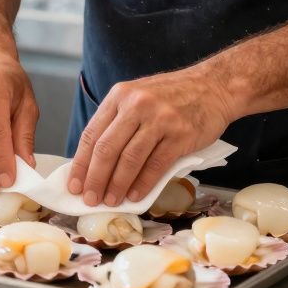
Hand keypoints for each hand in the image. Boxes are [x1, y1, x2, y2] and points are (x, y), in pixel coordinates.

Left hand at [68, 67, 237, 206]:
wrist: (214, 86)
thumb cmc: (173, 96)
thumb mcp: (138, 96)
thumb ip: (118, 122)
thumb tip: (96, 163)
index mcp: (120, 95)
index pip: (92, 134)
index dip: (81, 163)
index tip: (73, 184)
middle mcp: (136, 105)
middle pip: (107, 149)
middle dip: (95, 179)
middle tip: (89, 198)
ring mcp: (159, 119)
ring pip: (129, 159)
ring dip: (117, 185)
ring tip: (110, 201)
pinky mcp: (180, 135)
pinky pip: (155, 165)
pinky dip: (143, 184)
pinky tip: (135, 196)